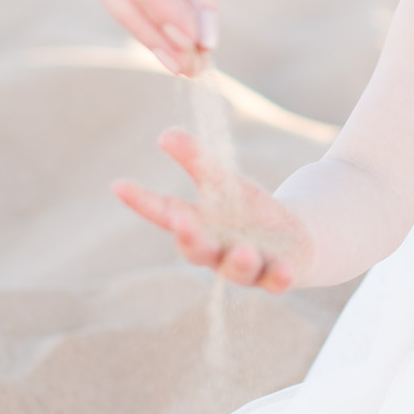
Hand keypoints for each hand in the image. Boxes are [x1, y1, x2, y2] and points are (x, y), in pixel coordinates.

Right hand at [113, 129, 313, 290]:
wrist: (294, 238)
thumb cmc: (246, 211)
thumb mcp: (223, 181)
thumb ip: (195, 160)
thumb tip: (164, 133)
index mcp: (198, 225)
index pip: (164, 212)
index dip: (141, 200)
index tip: (118, 183)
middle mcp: (217, 251)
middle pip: (198, 249)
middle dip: (191, 238)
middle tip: (183, 222)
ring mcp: (248, 265)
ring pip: (239, 269)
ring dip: (240, 261)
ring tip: (245, 250)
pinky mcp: (278, 274)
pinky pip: (276, 280)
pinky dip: (279, 277)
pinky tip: (284, 270)